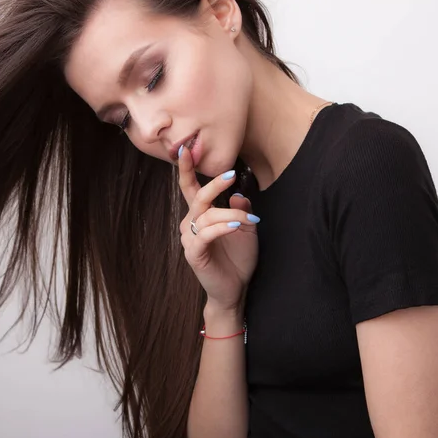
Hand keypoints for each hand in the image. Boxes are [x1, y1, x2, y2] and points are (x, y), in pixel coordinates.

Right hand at [178, 145, 258, 311]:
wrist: (235, 289)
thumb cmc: (238, 259)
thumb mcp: (246, 229)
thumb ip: (242, 209)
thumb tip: (238, 194)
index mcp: (201, 215)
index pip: (191, 188)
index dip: (186, 169)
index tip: (186, 148)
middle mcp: (191, 224)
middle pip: (198, 197)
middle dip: (213, 184)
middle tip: (230, 175)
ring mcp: (191, 239)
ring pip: (206, 216)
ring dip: (230, 213)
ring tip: (250, 218)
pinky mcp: (194, 254)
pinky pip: (206, 235)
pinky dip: (222, 227)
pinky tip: (236, 226)